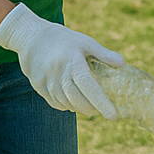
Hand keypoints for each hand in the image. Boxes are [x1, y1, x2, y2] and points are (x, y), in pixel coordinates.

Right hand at [0, 3, 121, 118]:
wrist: (32, 37)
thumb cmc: (64, 40)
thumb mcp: (85, 42)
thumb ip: (103, 54)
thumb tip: (122, 63)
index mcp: (73, 62)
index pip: (89, 86)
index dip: (101, 102)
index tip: (113, 115)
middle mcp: (58, 74)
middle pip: (77, 98)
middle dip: (92, 108)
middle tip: (103, 112)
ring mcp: (46, 81)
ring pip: (65, 102)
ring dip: (79, 108)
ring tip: (91, 108)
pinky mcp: (38, 86)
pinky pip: (54, 102)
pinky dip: (66, 105)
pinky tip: (74, 104)